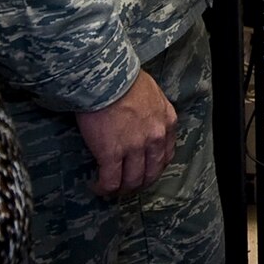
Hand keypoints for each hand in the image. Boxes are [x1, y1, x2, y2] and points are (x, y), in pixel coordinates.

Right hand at [77, 69, 177, 195]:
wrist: (106, 75)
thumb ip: (153, 109)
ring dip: (122, 188)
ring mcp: (134, 147)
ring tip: (112, 188)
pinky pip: (110, 181)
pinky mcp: (111, 154)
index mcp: (167, 121)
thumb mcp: (151, 91)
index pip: (166, 154)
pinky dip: (104, 188)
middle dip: (140, 182)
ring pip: (132, 180)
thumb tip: (141, 116)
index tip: (145, 170)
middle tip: (129, 185)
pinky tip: (97, 187)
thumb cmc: (124, 76)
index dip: (154, 167)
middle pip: (151, 172)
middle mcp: (155, 138)